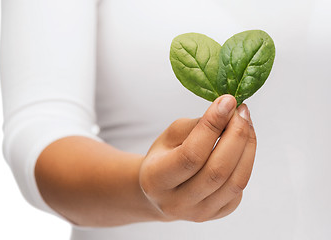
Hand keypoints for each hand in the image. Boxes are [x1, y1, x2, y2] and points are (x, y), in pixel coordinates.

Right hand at [139, 95, 256, 221]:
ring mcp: (199, 213)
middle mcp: (177, 202)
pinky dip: (245, 162)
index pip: (191, 154)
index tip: (228, 101)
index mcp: (156, 179)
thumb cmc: (164, 157)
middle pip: (217, 170)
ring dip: (247, 147)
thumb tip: (230, 111)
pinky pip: (239, 188)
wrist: (161, 191)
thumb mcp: (169, 137)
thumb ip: (197, 126)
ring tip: (246, 124)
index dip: (213, 126)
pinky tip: (239, 146)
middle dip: (236, 135)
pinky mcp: (217, 214)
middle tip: (241, 110)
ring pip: (236, 181)